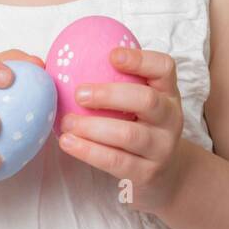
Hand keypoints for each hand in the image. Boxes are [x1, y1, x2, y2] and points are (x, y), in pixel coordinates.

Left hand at [57, 47, 188, 212]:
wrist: (165, 173)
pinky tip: (68, 143)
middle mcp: (171, 117)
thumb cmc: (140, 127)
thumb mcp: (140, 103)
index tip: (111, 55)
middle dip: (110, 95)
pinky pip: (116, 162)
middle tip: (78, 93)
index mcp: (168, 92)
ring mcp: (162, 147)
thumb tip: (57, 62)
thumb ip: (115, 81)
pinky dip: (89, 151)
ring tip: (67, 122)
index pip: (164, 68)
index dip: (140, 59)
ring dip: (93, 127)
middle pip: (147, 100)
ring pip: (129, 134)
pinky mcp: (147, 173)